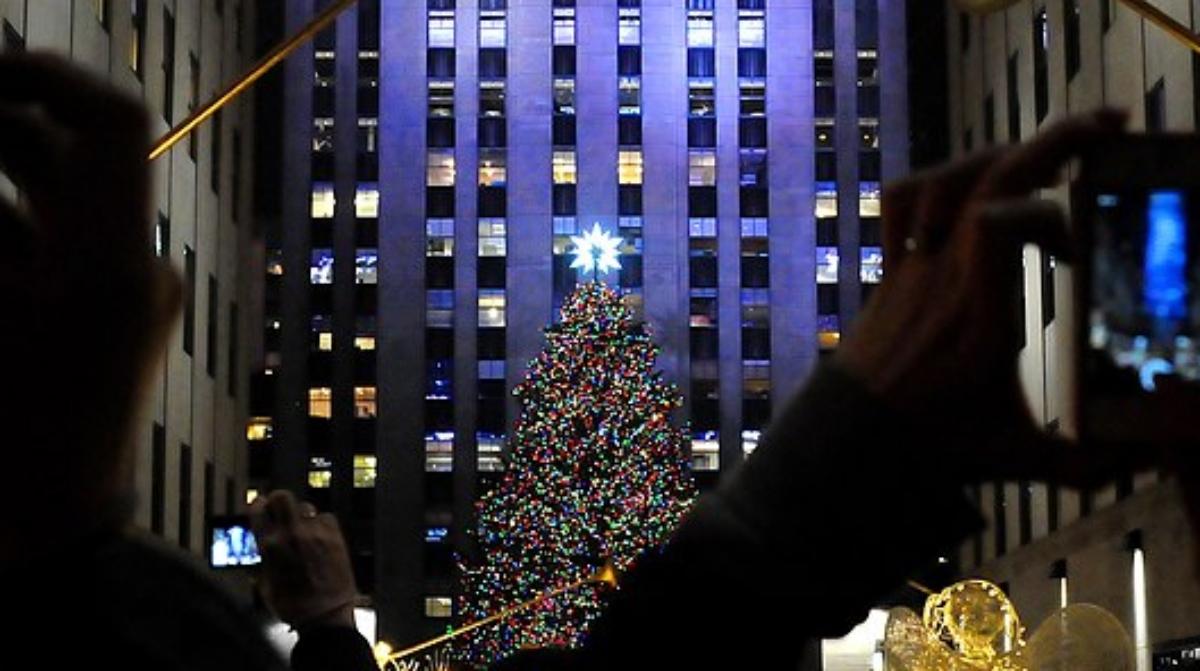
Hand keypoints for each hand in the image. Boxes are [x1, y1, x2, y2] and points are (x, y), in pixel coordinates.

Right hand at [0, 54, 178, 548]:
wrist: (48, 535)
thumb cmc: (4, 438)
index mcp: (115, 260)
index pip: (111, 123)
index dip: (45, 77)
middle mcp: (138, 266)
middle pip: (72, 154)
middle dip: (1, 125)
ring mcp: (130, 294)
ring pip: (58, 199)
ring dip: (2, 179)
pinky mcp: (112, 318)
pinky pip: (58, 247)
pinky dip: (9, 231)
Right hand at [250, 491, 358, 629]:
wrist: (324, 615)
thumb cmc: (293, 606)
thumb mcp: (265, 584)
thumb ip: (264, 561)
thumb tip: (265, 551)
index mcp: (269, 545)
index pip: (258, 510)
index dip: (258, 505)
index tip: (261, 505)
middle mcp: (291, 534)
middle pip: (283, 497)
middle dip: (279, 500)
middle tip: (280, 508)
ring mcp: (315, 533)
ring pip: (306, 507)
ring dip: (302, 516)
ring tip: (303, 529)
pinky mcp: (335, 536)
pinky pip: (326, 518)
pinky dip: (321, 524)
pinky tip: (320, 536)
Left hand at [838, 110, 1136, 487]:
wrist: (852, 435)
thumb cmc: (935, 442)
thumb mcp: (1017, 454)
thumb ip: (1086, 461)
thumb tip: (1150, 461)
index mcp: (979, 312)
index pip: (1001, 223)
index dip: (1048, 214)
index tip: (1080, 252)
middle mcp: (944, 274)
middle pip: (991, 181)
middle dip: (1055, 142)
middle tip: (1111, 125)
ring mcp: (914, 264)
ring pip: (947, 178)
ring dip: (1002, 155)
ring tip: (1048, 156)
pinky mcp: (893, 264)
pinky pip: (904, 198)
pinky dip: (939, 178)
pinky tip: (976, 188)